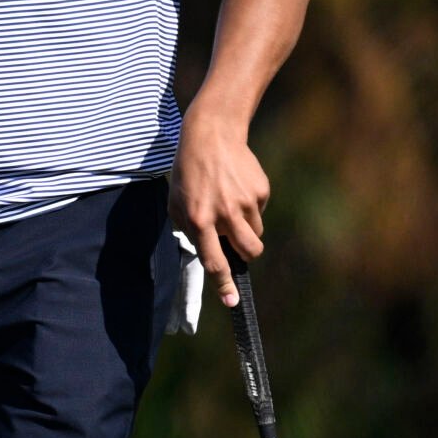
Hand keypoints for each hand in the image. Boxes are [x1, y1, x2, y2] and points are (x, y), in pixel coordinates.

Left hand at [168, 116, 269, 308]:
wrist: (211, 135)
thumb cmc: (188, 173)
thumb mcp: (175, 202)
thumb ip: (189, 230)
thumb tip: (207, 254)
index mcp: (198, 219)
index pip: (214, 261)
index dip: (223, 284)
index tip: (231, 302)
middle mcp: (224, 214)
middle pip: (249, 252)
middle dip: (245, 253)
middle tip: (233, 239)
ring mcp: (246, 203)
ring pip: (256, 235)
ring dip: (245, 229)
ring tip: (229, 205)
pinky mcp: (261, 192)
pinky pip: (259, 213)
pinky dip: (249, 207)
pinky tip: (235, 188)